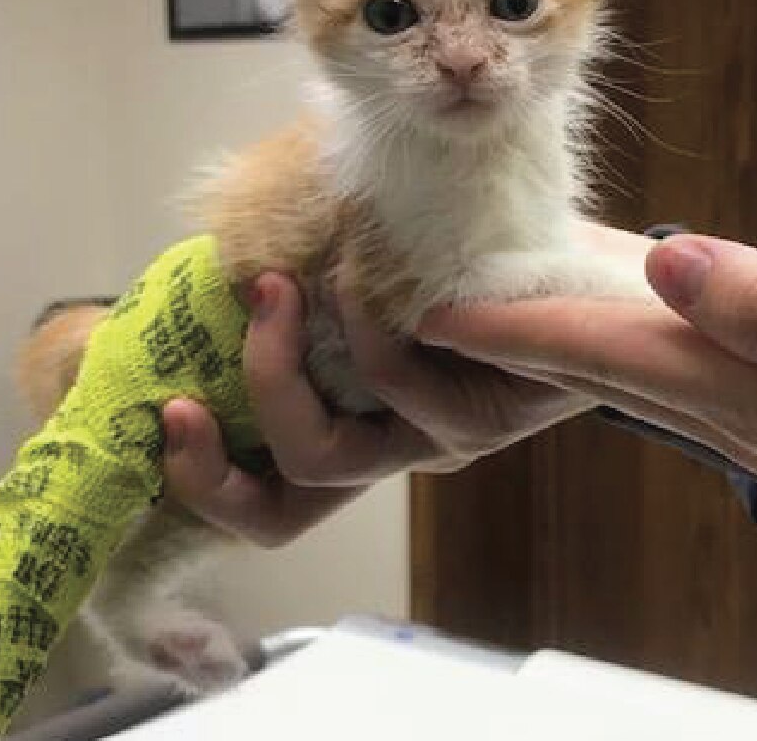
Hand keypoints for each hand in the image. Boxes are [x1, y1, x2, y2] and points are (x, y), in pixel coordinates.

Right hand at [161, 223, 653, 547]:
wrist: (589, 257)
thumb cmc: (468, 253)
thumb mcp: (364, 262)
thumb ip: (304, 274)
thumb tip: (228, 243)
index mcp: (354, 425)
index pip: (265, 502)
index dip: (201, 481)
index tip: (167, 408)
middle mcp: (390, 449)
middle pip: (279, 513)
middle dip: (214, 455)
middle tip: (198, 379)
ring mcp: (437, 442)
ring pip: (331, 457)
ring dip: (281, 365)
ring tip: (290, 286)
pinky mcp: (489, 420)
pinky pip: (402, 390)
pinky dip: (366, 327)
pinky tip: (366, 271)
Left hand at [419, 235, 756, 637]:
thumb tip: (664, 266)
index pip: (603, 352)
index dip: (512, 322)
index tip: (425, 301)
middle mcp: (749, 417)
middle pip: (601, 370)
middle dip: (513, 333)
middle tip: (437, 285)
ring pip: (642, 373)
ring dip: (568, 334)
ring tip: (512, 285)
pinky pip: (696, 375)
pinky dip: (644, 338)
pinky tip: (642, 308)